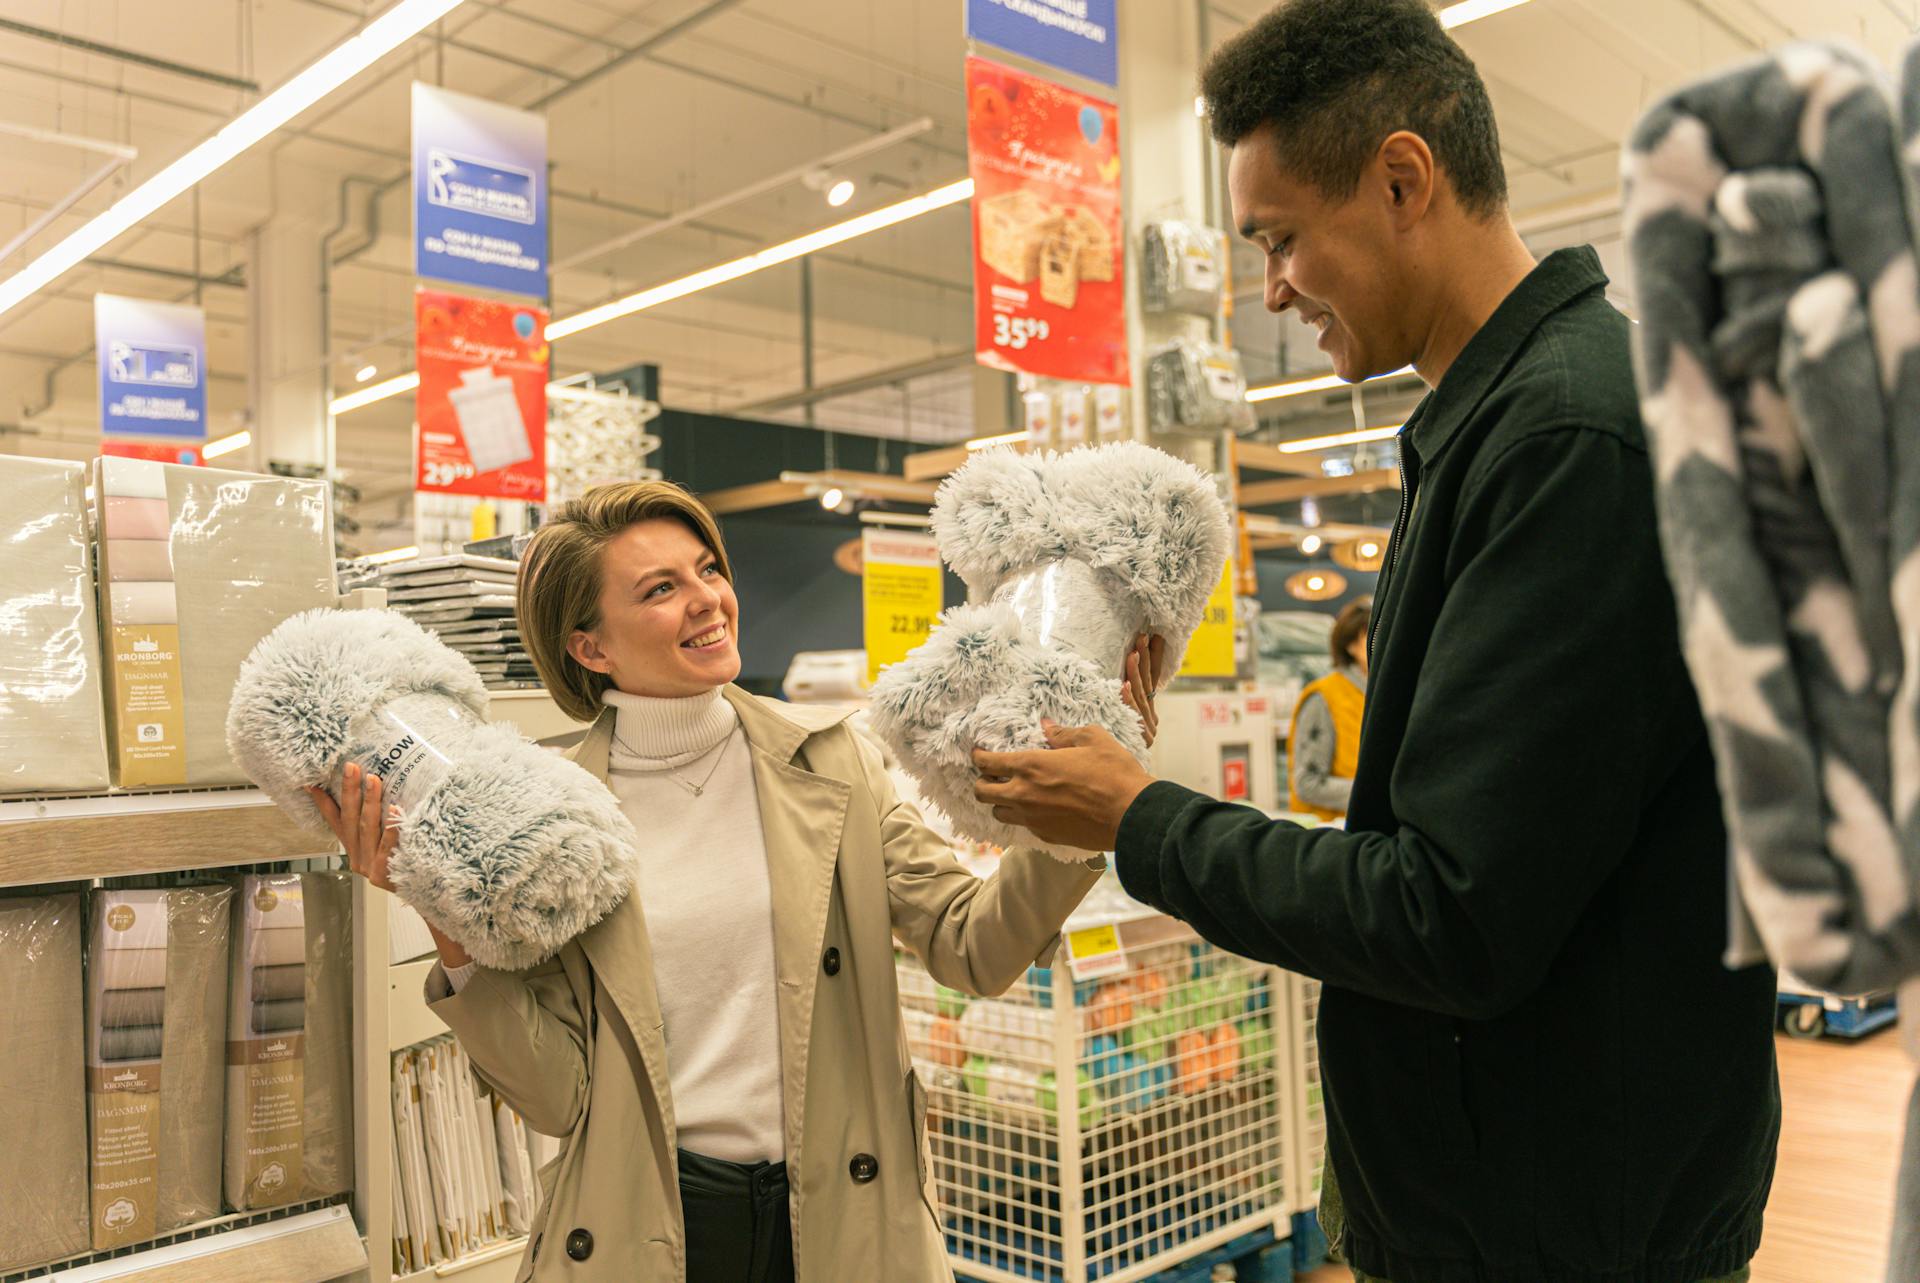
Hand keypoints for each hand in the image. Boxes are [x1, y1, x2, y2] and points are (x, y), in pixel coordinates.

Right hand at [307, 762, 397, 892]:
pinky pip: (387, 846)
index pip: (334, 821)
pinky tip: (396, 809)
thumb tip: (378, 789)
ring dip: (370, 802)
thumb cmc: (403, 864)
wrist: (421, 893)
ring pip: (367, 828)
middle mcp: (357, 856)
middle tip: (352, 767)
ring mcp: (369, 865)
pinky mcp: (384, 873)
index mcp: (354, 847)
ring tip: (373, 779)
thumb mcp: (383, 844)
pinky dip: (391, 827)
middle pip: (350, 819)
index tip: (312, 782)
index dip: (323, 802)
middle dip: (349, 791)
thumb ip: (377, 824)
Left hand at [972, 722, 1156, 851]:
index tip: (979, 754)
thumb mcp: (1092, 739)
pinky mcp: (1046, 836)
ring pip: (998, 813)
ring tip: (1014, 794)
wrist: (1132, 814)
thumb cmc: (1113, 773)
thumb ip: (1063, 733)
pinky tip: (1039, 809)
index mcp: (1030, 766)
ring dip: (1001, 802)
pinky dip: (1024, 817)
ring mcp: (1032, 819)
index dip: (978, 757)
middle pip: (982, 792)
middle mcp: (1023, 794)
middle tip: (993, 775)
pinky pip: (1023, 826)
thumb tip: (1047, 727)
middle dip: (982, 782)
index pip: (987, 763)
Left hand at [1119, 633, 1166, 747]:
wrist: (1124, 785)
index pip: (1153, 677)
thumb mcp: (1119, 720)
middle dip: (1146, 658)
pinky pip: (1132, 715)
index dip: (1154, 657)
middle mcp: (1150, 718)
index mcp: (1147, 710)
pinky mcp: (1138, 737)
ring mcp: (1146, 728)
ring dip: (1136, 673)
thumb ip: (1122, 698)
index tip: (1155, 636)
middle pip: (1148, 683)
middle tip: (1142, 637)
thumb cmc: (1113, 751)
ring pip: (1140, 695)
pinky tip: (1125, 686)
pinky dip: (1129, 700)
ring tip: (1133, 653)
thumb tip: (1114, 677)